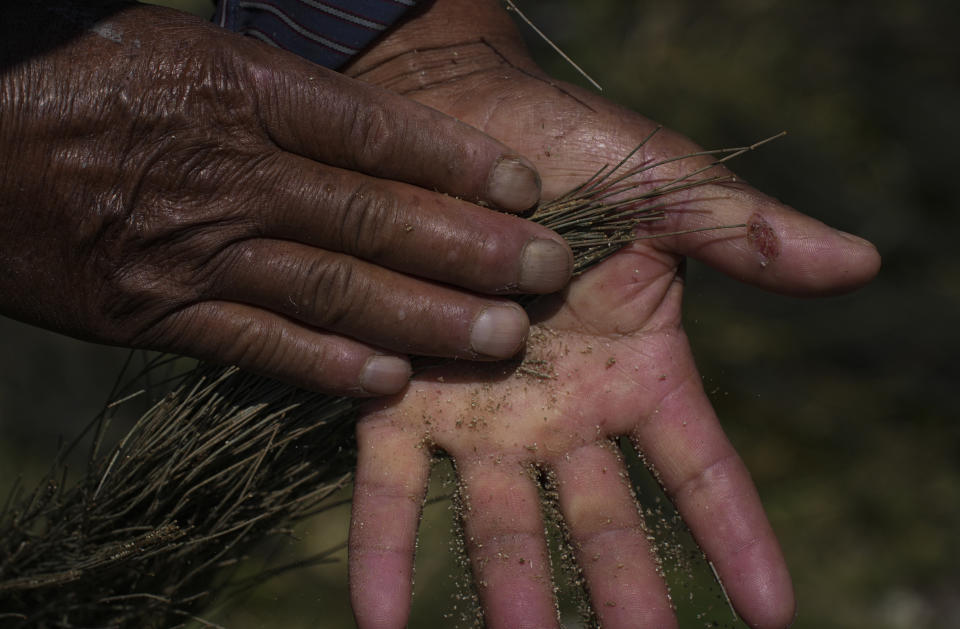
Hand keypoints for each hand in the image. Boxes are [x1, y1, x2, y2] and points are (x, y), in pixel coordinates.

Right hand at [0, 2, 572, 394]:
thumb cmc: (72, 74)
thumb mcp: (176, 45)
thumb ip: (274, 85)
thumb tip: (365, 111)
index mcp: (231, 89)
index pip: (371, 130)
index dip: (456, 160)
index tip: (523, 186)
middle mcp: (224, 173)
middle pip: (373, 217)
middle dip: (469, 248)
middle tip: (546, 273)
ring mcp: (189, 250)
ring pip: (331, 290)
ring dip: (425, 319)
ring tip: (501, 339)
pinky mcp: (150, 313)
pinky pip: (255, 346)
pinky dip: (325, 367)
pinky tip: (390, 382)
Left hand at [346, 2, 879, 627]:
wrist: (455, 119)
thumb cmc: (571, 146)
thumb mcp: (668, 186)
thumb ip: (749, 236)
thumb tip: (863, 263)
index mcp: (636, 368)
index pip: (699, 469)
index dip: (735, 535)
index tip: (771, 611)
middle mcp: (561, 411)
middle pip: (599, 520)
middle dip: (622, 590)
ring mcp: (481, 414)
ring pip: (500, 519)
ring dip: (510, 588)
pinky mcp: (399, 397)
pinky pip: (391, 484)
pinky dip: (382, 548)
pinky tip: (381, 617)